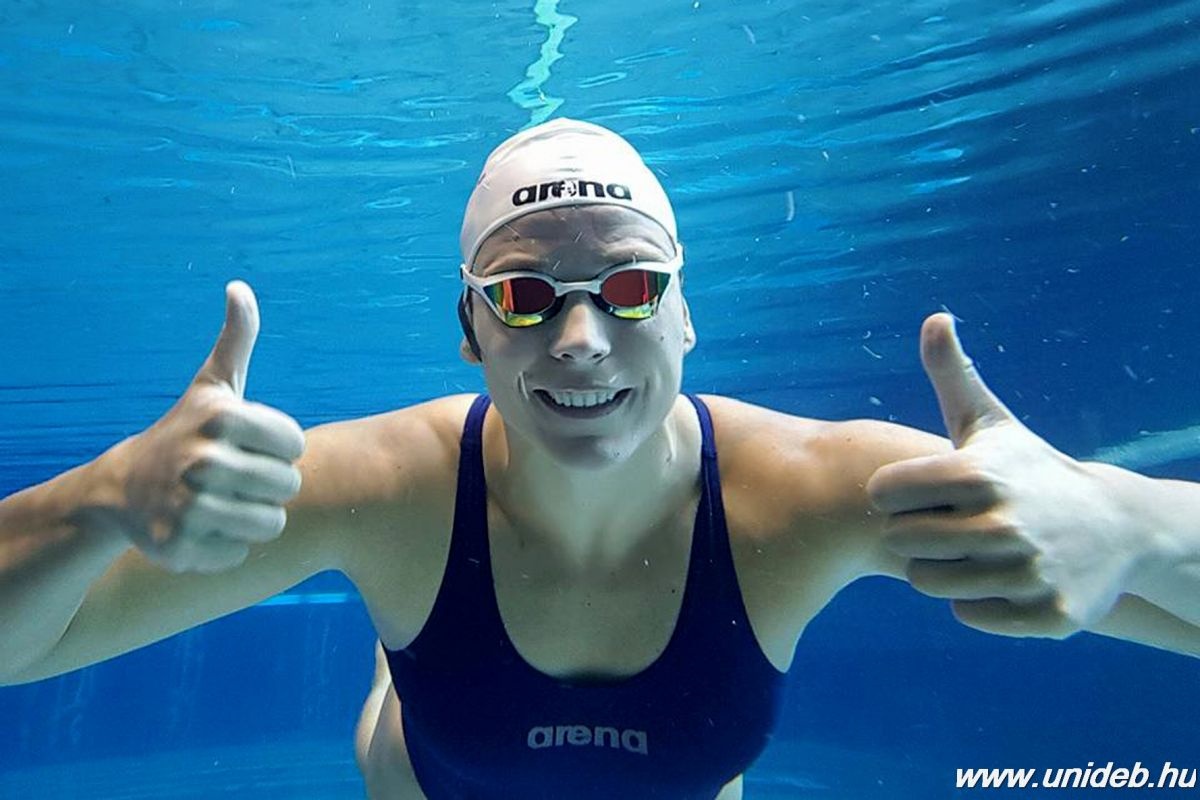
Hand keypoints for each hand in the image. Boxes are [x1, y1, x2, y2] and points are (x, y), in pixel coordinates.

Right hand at [116, 282, 304, 573]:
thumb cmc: (185, 432)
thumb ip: (236, 339)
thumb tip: (240, 288)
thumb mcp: (212, 385)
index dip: (279, 448)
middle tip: (235, 478)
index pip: (295, 445)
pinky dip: (226, 547)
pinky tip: (201, 528)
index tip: (249, 444)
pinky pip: (240, 554)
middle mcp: (202, 461)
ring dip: (254, 518)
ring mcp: (188, 508)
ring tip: (224, 503)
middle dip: (269, 485)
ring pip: (270, 524)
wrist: (123, 489)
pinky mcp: (179, 548)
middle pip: (287, 486)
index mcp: (221, 418)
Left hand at [866, 314, 1144, 635]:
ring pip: (929, 582)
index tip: (918, 492)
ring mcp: (1028, 572)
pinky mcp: (1048, 615)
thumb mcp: (992, 423)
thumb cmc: (1032, 471)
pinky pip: (969, 614)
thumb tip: (934, 317)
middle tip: (947, 525)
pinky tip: (998, 578)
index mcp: (979, 474)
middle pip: (902, 542)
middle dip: (916, 534)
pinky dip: (976, 602)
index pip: (884, 492)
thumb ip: (954, 374)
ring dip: (941, 570)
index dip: (894, 494)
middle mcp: (1004, 523)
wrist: (1119, 528)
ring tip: (969, 550)